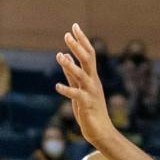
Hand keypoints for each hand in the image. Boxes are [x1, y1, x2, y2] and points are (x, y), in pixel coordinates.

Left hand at [53, 23, 113, 148]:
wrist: (101, 132)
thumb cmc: (90, 110)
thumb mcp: (79, 87)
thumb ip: (71, 71)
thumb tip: (63, 54)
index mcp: (92, 77)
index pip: (89, 54)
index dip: (82, 40)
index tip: (74, 26)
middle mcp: (93, 82)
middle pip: (87, 60)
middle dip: (78, 47)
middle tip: (67, 34)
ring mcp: (91, 93)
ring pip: (82, 76)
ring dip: (71, 66)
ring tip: (60, 57)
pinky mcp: (86, 105)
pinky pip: (76, 95)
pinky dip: (67, 90)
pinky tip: (58, 86)